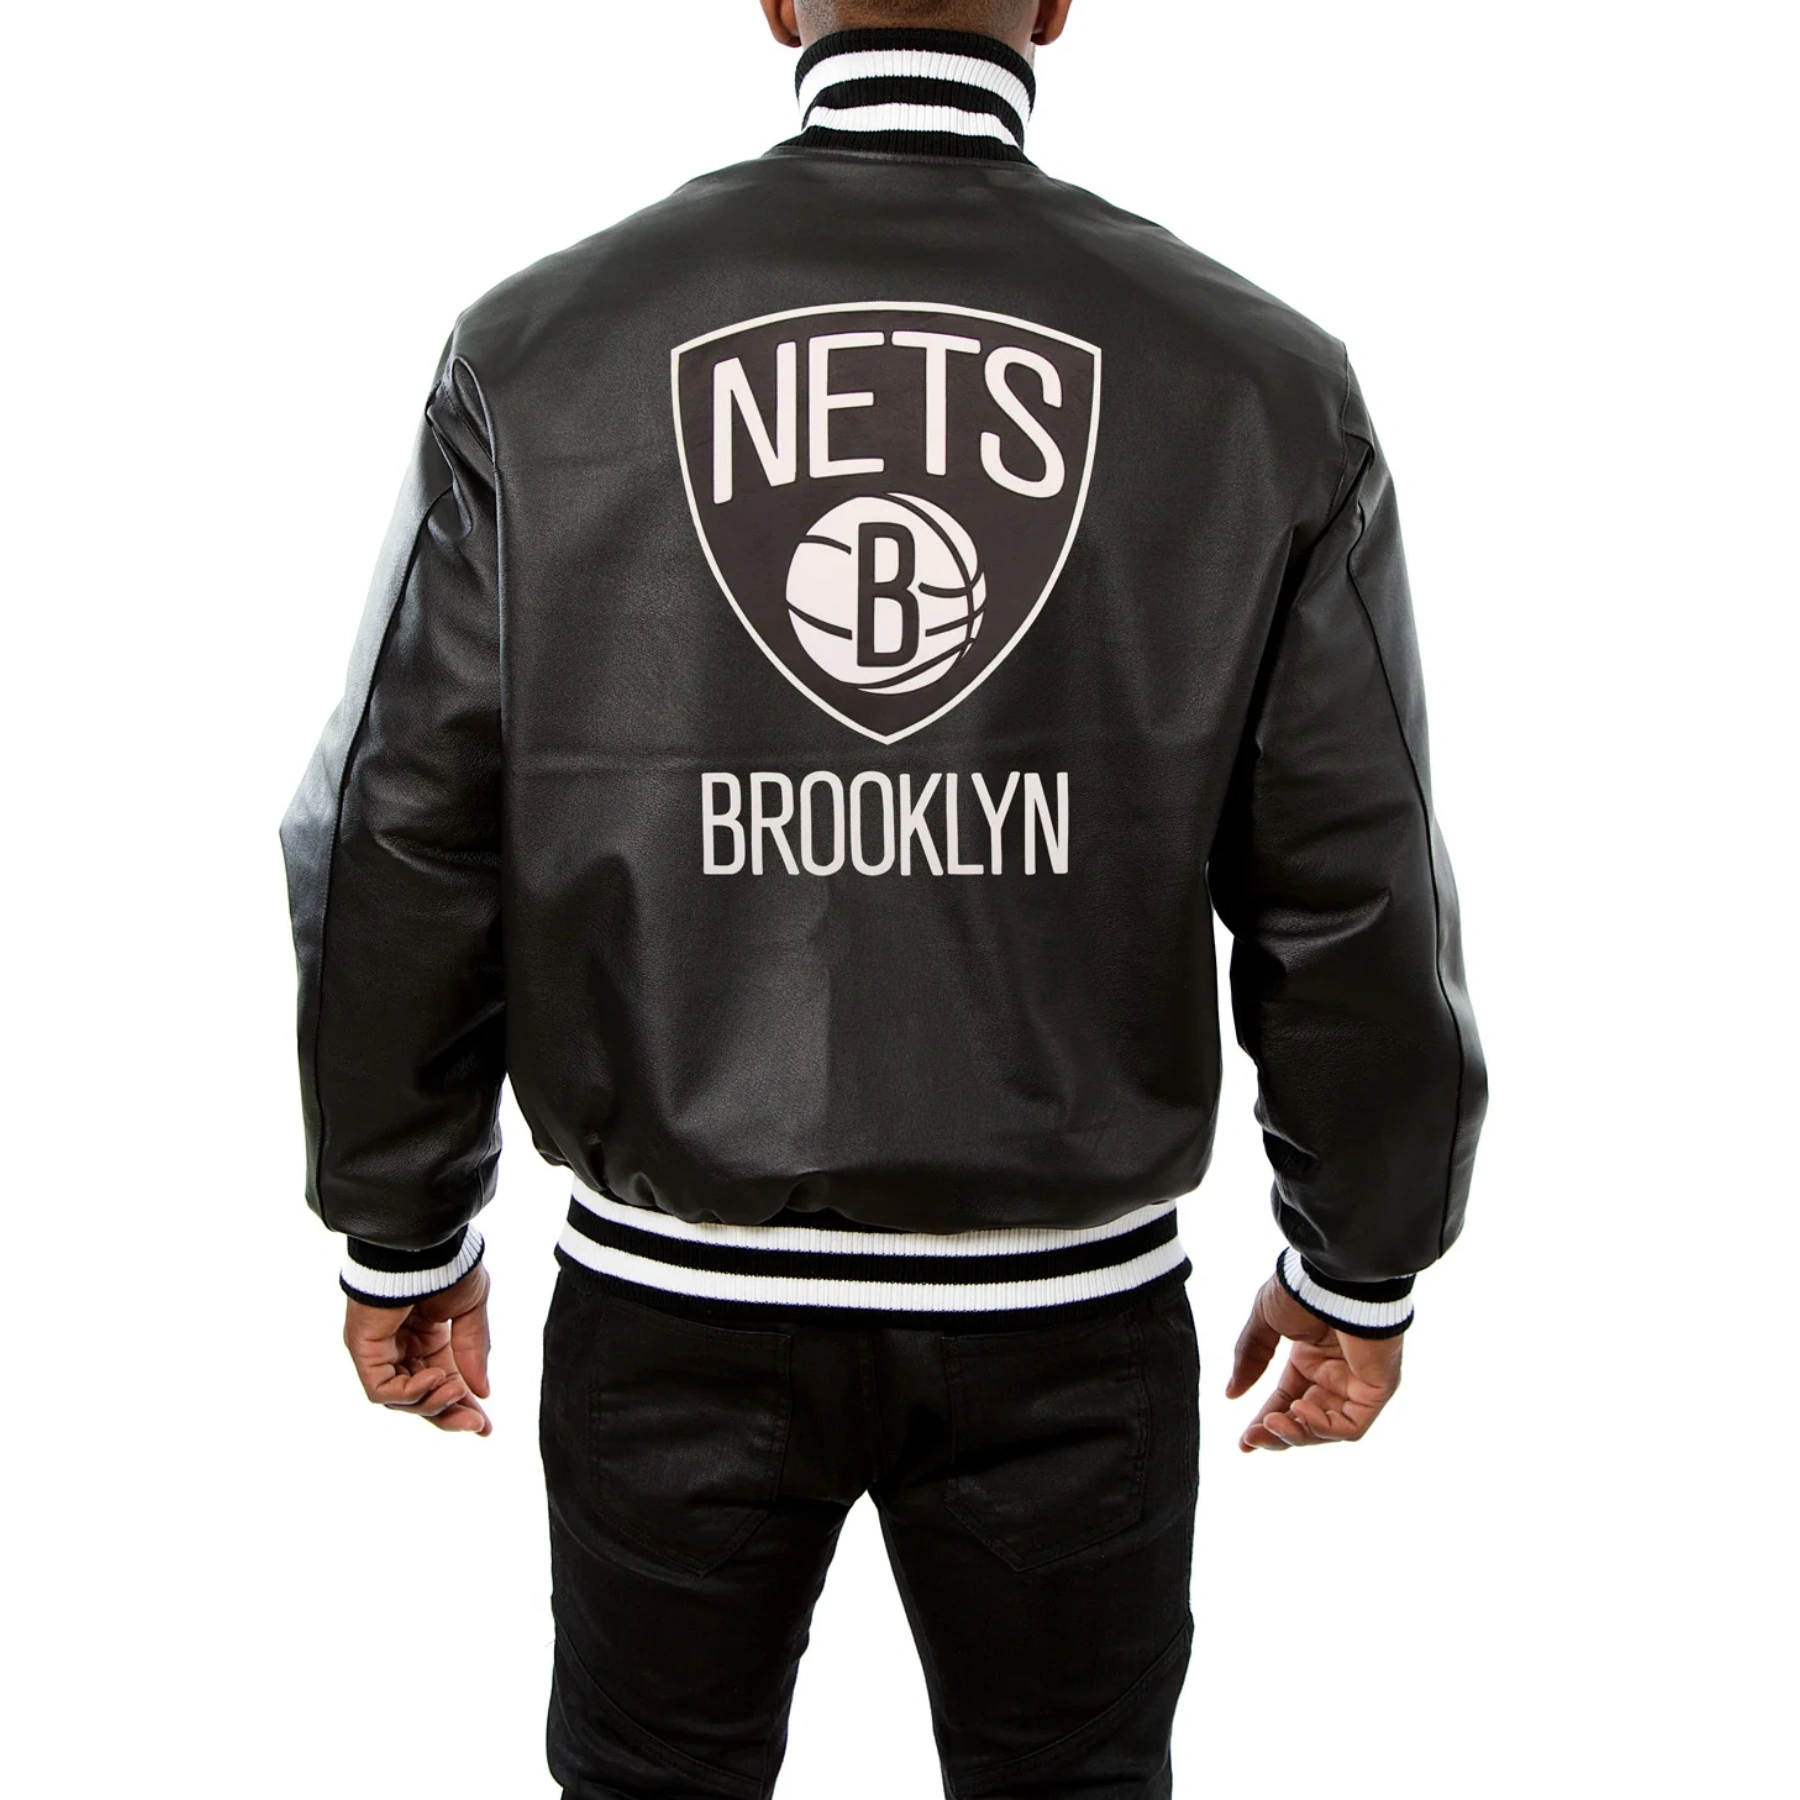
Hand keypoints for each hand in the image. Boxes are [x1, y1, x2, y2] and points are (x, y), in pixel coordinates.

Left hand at [343, 1262, 492, 1435]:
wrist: (421, 1245)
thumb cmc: (445, 1267)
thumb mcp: (470, 1311)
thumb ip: (472, 1352)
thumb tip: (482, 1392)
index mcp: (429, 1336)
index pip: (443, 1381)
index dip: (464, 1406)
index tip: (486, 1427)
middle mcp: (401, 1347)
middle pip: (422, 1398)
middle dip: (449, 1414)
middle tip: (476, 1425)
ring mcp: (380, 1350)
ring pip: (401, 1400)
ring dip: (432, 1403)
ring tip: (456, 1391)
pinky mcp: (363, 1350)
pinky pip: (381, 1390)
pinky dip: (409, 1392)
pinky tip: (435, 1377)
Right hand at [1226, 1277, 1402, 1452]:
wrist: (1336, 1277)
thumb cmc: (1303, 1290)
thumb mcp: (1264, 1323)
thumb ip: (1249, 1358)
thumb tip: (1231, 1393)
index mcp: (1310, 1358)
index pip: (1287, 1400)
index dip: (1265, 1422)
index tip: (1244, 1442)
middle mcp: (1335, 1375)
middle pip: (1305, 1421)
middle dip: (1278, 1435)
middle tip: (1252, 1439)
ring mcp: (1357, 1384)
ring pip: (1327, 1429)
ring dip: (1297, 1435)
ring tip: (1271, 1425)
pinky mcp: (1377, 1389)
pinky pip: (1352, 1426)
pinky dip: (1324, 1428)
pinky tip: (1299, 1411)